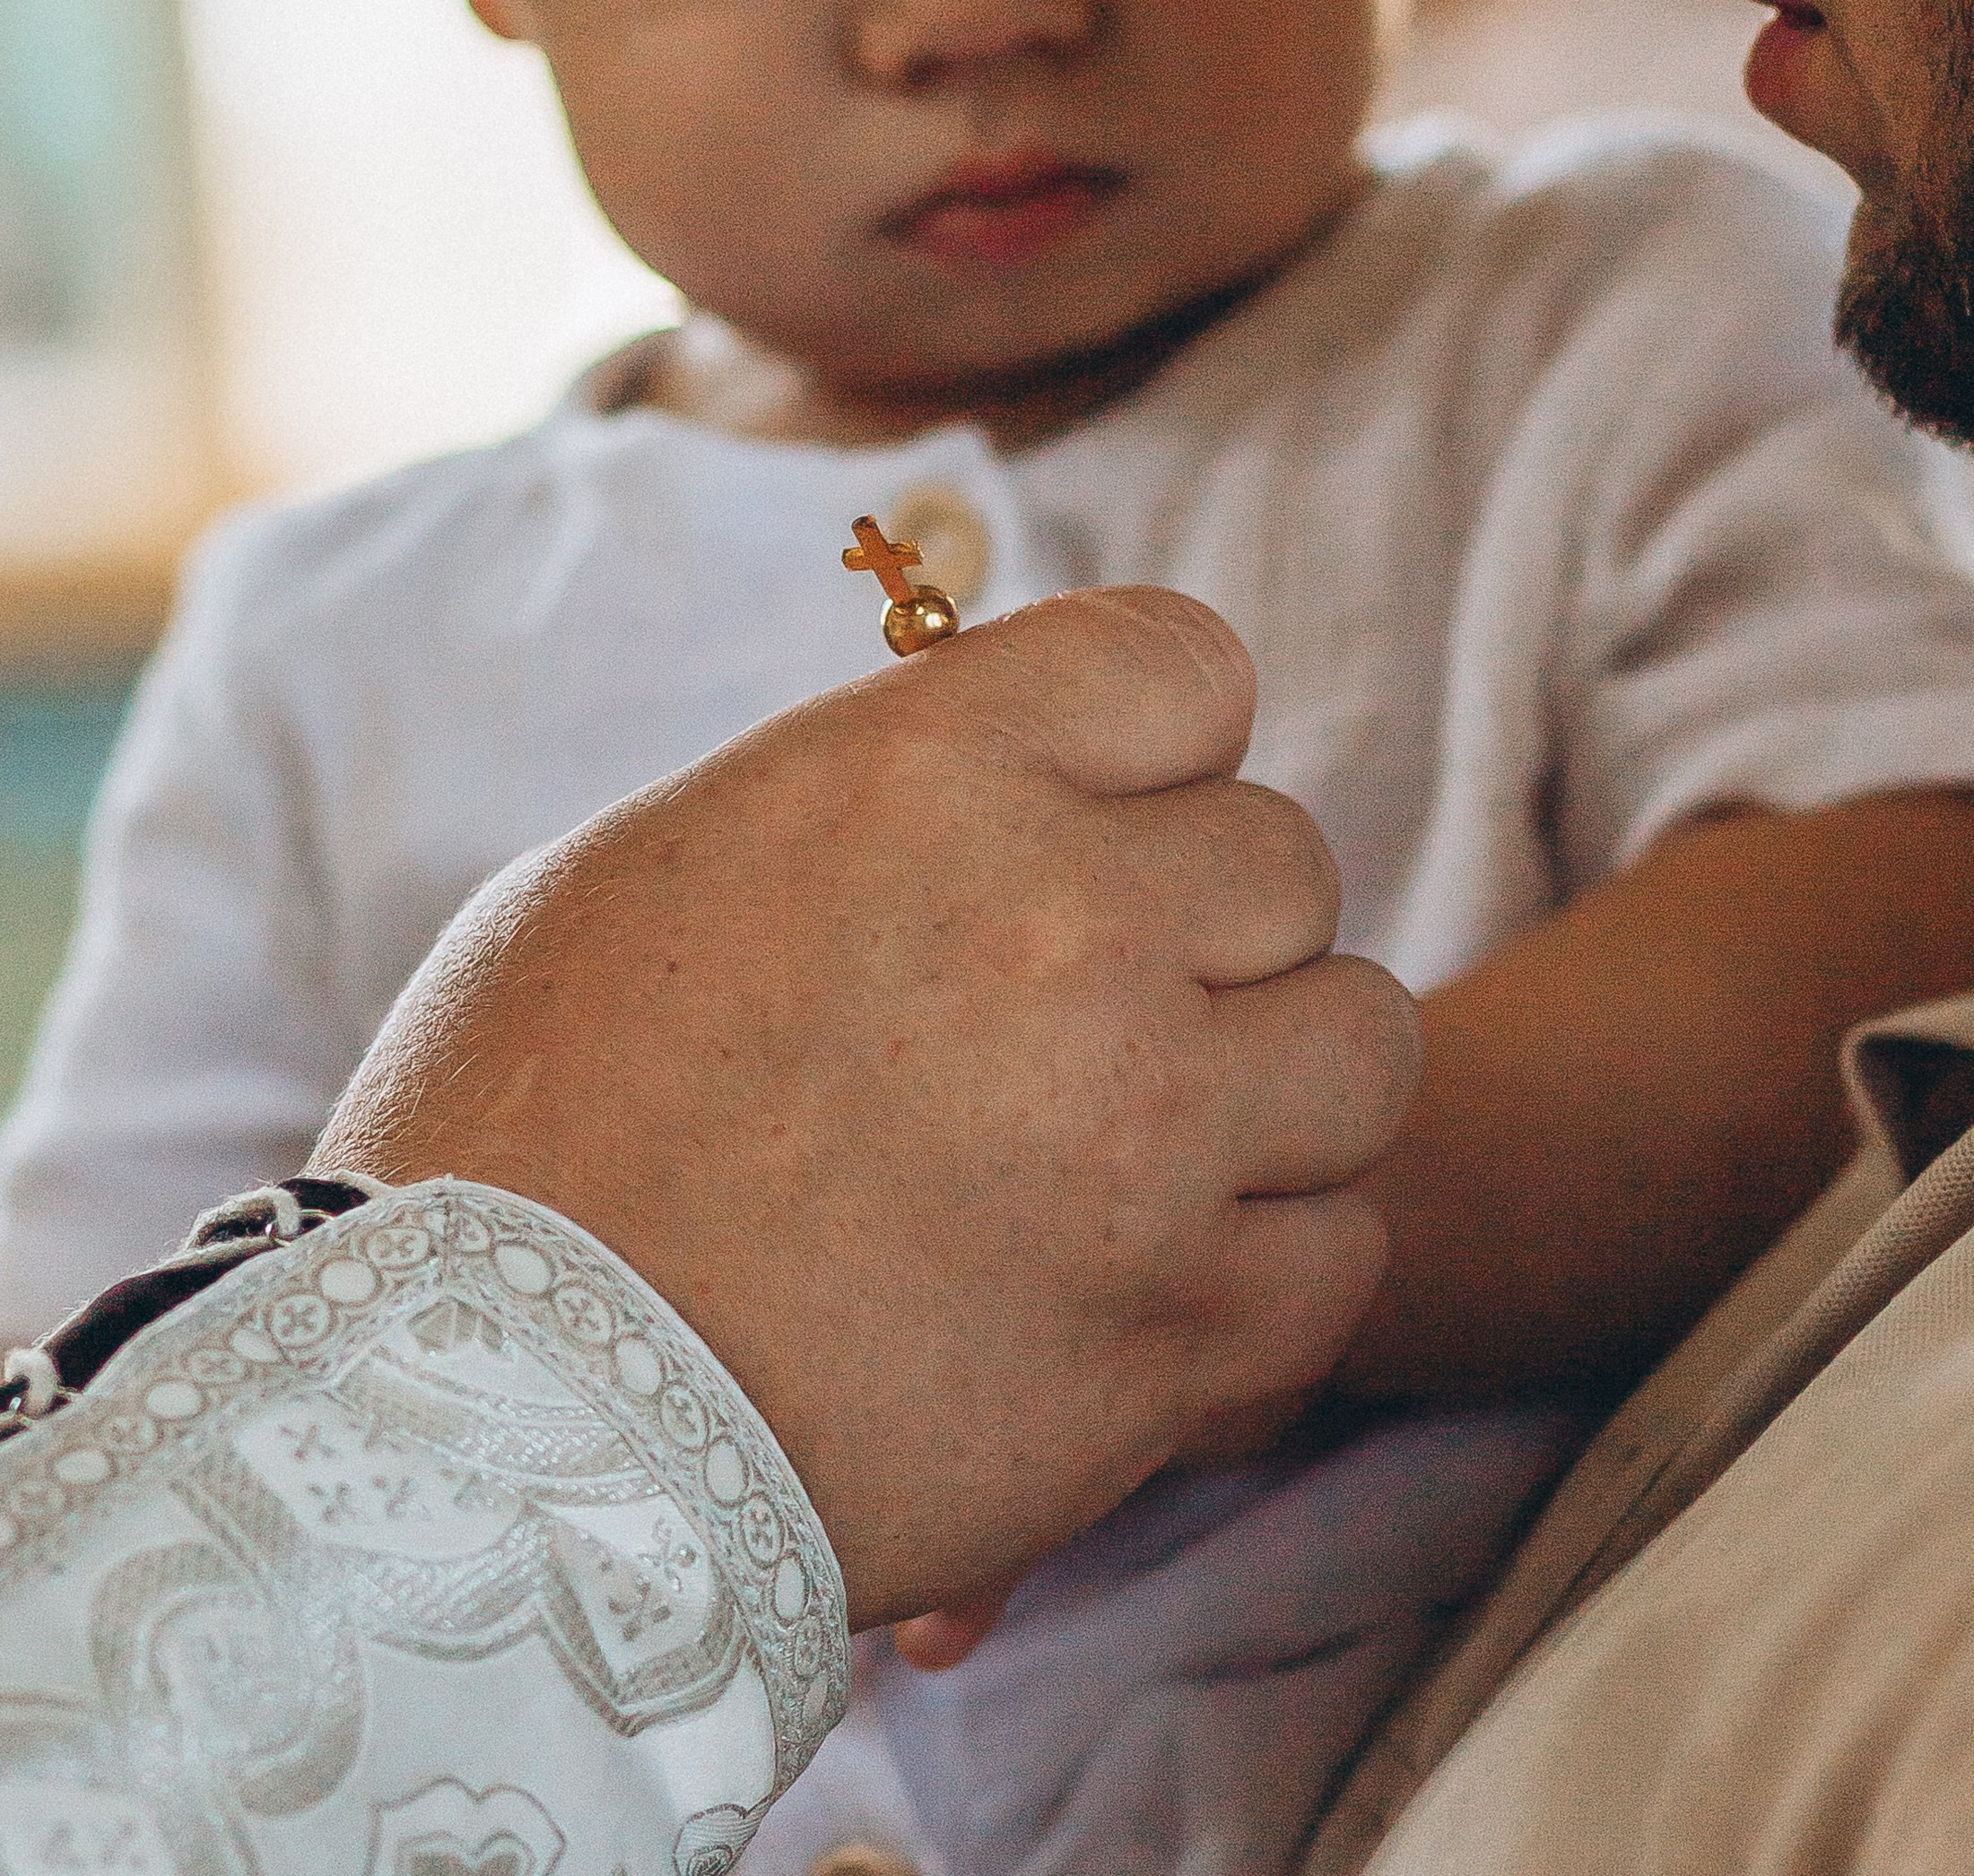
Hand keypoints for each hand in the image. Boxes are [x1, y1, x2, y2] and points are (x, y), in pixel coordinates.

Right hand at [314, 588, 1418, 1627]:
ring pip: (1363, 1043)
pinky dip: (1268, 1265)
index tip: (1097, 813)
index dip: (1148, 742)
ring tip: (1146, 1141)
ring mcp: (1146, 1136)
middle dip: (1197, 928)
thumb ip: (882, 792)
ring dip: (1272, 1085)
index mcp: (932, 769)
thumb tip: (1006, 772)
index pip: (1189, 667)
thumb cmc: (532, 1126)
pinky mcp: (1180, 1336)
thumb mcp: (669, 862)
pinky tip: (1150, 1280)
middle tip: (1079, 1015)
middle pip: (1283, 863)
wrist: (480, 1434)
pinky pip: (1343, 1250)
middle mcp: (1069, 924)